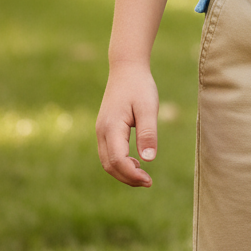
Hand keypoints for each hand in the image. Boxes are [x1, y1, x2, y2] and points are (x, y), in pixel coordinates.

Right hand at [96, 63, 158, 186]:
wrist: (126, 68)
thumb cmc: (139, 87)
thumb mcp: (148, 108)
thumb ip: (147, 133)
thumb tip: (148, 160)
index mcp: (111, 128)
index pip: (118, 161)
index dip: (132, 175)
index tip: (149, 181)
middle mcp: (101, 132)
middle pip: (110, 165)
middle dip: (128, 178)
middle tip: (148, 182)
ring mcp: (101, 130)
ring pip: (107, 161)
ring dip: (123, 172)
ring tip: (143, 175)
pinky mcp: (105, 129)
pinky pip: (108, 153)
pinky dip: (120, 163)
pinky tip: (136, 162)